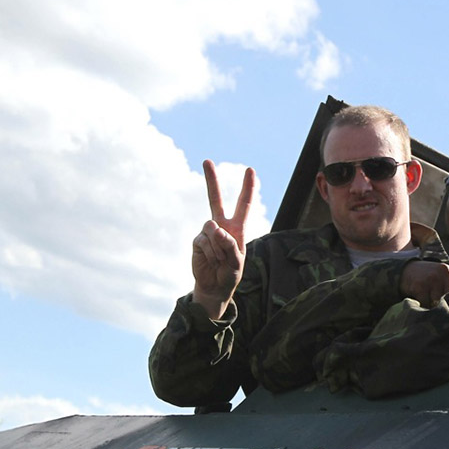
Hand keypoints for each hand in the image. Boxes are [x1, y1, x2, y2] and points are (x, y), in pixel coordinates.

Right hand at [192, 159, 256, 318]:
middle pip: (215, 200)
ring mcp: (208, 232)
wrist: (214, 287)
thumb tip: (214, 227)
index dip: (248, 188)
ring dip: (218, 248)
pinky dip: (209, 253)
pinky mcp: (197, 240)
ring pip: (212, 229)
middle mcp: (222, 226)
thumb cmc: (230, 274)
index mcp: (237, 228)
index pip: (244, 204)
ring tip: (220, 260)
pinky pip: (204, 241)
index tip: (250, 170)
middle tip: (206, 161)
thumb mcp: (236, 262)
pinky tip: (211, 261)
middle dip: (211, 180)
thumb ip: (229, 245)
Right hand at [399, 261, 448, 307]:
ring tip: (431, 307)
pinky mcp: (420, 285)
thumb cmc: (432, 279)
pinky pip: (425, 304)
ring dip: (434, 309)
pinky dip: (424, 307)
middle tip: (446, 316)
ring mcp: (433, 278)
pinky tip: (421, 303)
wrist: (408, 270)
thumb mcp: (448, 279)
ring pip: (438, 304)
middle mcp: (446, 273)